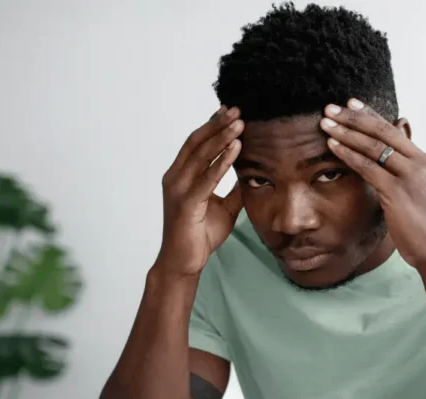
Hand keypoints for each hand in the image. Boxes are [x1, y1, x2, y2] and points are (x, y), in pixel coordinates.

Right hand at [155, 105, 244, 277]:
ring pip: (201, 155)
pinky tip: (236, 149)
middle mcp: (176, 177)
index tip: (231, 112)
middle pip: (197, 142)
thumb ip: (233, 189)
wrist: (184, 262)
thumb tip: (249, 174)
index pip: (197, 143)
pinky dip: (222, 162)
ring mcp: (178, 189)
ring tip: (240, 123)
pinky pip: (207, 178)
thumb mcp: (224, 207)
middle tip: (237, 109)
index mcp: (182, 175)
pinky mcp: (186, 203)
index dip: (213, 126)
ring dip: (222, 137)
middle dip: (218, 124)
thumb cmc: (200, 235)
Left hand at [319, 98, 425, 272]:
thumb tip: (390, 164)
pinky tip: (332, 146)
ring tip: (326, 123)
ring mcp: (411, 177)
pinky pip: (368, 167)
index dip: (371, 117)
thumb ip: (405, 175)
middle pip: (383, 133)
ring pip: (374, 147)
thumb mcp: (419, 194)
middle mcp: (421, 165)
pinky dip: (348, 155)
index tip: (351, 105)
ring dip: (347, 133)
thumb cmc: (425, 228)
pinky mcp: (397, 192)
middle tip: (331, 107)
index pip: (395, 132)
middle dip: (354, 118)